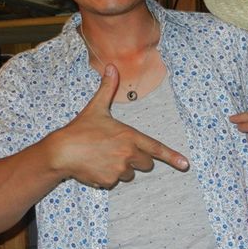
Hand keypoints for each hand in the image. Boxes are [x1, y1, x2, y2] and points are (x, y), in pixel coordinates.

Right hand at [47, 64, 188, 188]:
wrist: (61, 151)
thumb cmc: (80, 129)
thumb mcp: (96, 107)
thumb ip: (108, 88)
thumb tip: (112, 67)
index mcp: (130, 136)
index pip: (156, 148)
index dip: (173, 157)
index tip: (186, 164)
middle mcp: (128, 154)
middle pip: (146, 164)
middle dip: (138, 159)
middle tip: (119, 150)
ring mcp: (119, 170)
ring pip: (130, 174)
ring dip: (122, 168)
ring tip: (104, 157)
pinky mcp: (108, 181)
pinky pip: (114, 182)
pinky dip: (108, 176)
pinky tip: (96, 166)